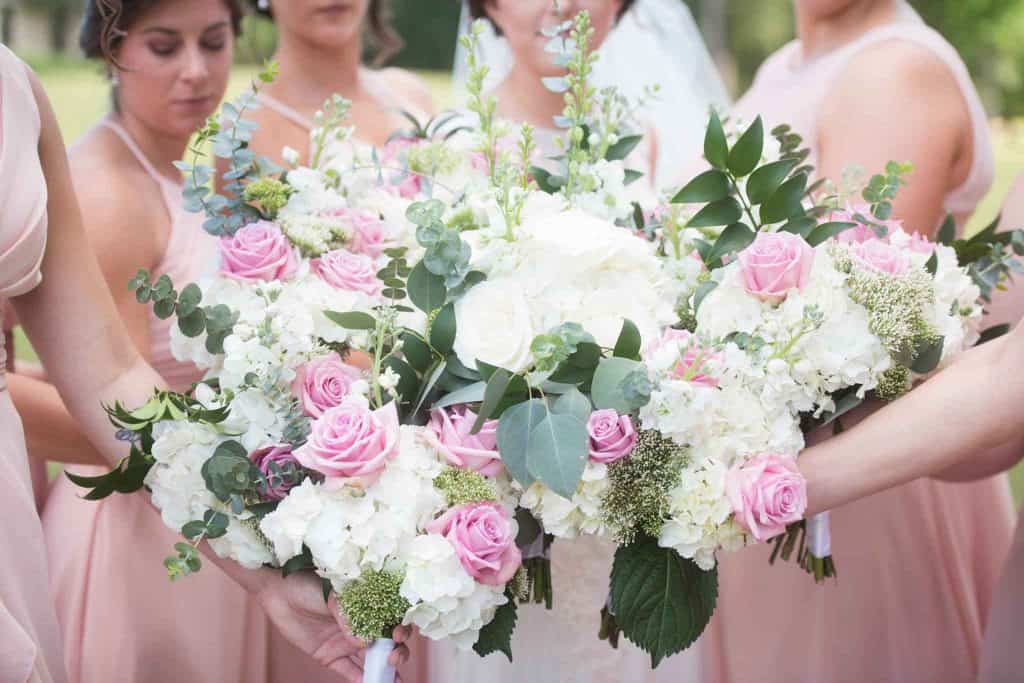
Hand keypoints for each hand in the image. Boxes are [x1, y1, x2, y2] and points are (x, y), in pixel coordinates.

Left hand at [256, 571, 411, 680]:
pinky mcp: (330, 656)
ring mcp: (346, 642)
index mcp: (367, 606)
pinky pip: (349, 671)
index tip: (396, 634)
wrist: (278, 591)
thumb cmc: (309, 584)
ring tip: (393, 681)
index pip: (392, 619)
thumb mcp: (333, 594)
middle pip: (388, 643)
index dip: (401, 628)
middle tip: (393, 657)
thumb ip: (349, 616)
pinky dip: (361, 679)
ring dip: (385, 671)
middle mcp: (361, 625)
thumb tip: (365, 642)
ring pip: (372, 660)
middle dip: (398, 652)